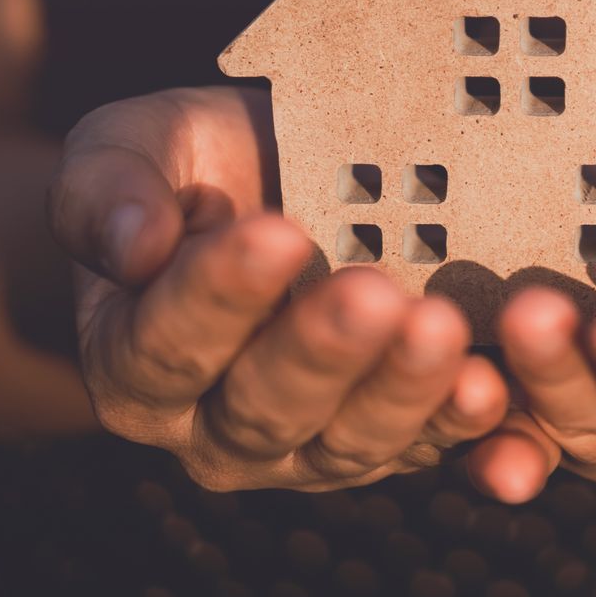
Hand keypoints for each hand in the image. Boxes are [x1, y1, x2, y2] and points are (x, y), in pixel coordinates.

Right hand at [47, 88, 509, 490]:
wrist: (285, 183)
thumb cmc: (198, 164)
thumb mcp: (132, 148)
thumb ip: (105, 192)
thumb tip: (132, 247)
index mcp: (135, 364)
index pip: (168, 343)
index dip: (220, 294)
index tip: (276, 233)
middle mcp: (216, 429)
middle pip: (265, 408)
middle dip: (322, 351)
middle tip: (373, 293)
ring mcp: (310, 449)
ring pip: (351, 441)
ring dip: (401, 391)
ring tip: (440, 327)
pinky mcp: (394, 445)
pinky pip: (429, 449)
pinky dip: (462, 426)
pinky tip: (490, 387)